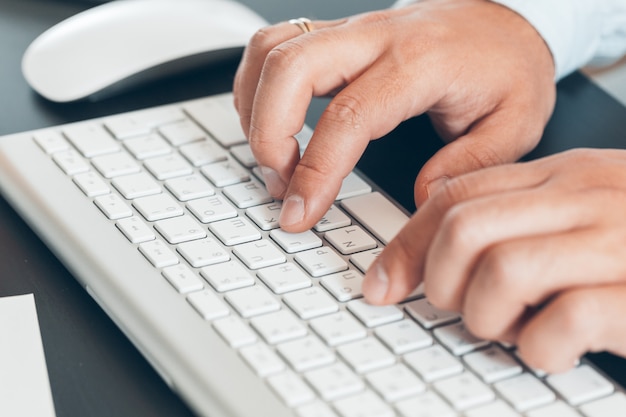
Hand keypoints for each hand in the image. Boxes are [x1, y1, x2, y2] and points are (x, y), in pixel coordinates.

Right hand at [233, 0, 554, 231]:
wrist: (507, 21)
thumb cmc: (508, 68)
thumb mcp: (514, 126)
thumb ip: (468, 166)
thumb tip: (419, 198)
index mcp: (420, 64)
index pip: (348, 117)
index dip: (315, 171)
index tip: (299, 211)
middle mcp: (377, 38)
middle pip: (291, 68)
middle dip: (267, 133)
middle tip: (279, 182)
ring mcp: (353, 31)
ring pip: (274, 49)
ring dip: (255, 107)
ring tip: (272, 157)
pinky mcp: (339, 35)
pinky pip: (277, 44)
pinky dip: (257, 84)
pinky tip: (269, 120)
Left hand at [364, 148, 625, 372]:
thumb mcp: (576, 215)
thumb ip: (511, 220)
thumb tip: (425, 254)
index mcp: (560, 176)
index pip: (454, 196)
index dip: (405, 245)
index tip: (380, 284)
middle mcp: (584, 199)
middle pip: (465, 228)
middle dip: (436, 280)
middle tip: (453, 308)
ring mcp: (615, 243)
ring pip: (502, 270)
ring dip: (485, 316)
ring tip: (508, 328)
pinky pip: (560, 322)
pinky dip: (538, 349)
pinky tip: (551, 348)